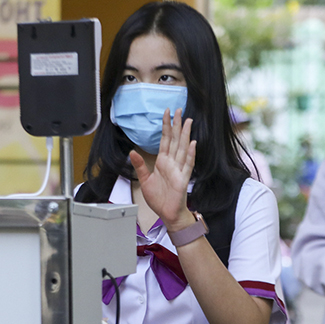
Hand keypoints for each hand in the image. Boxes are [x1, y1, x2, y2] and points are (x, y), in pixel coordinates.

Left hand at [129, 109, 195, 231]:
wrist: (167, 214)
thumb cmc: (159, 198)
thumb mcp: (145, 180)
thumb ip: (140, 165)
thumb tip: (132, 151)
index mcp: (163, 162)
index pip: (165, 140)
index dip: (166, 126)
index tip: (166, 113)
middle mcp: (172, 163)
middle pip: (175, 140)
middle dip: (177, 125)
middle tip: (179, 110)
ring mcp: (179, 170)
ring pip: (183, 148)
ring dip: (185, 135)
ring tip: (188, 121)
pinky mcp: (183, 179)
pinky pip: (188, 165)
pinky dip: (190, 154)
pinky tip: (192, 144)